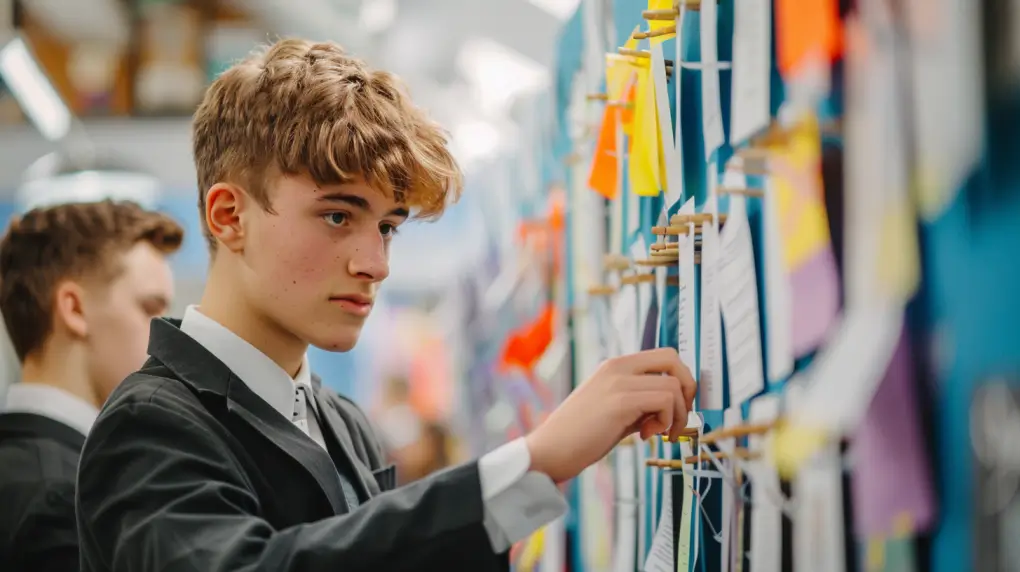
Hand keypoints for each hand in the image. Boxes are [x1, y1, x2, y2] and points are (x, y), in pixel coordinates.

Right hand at [525, 348, 695, 482]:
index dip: (680, 380)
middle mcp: (617, 367)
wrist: (550, 451)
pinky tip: (645, 436)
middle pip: (674, 359)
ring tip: (658, 433)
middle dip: (688, 389)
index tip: (676, 408)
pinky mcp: (620, 401)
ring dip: (677, 414)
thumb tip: (672, 407)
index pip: (664, 356)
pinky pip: (665, 401)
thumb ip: (640, 401)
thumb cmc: (579, 436)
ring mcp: (618, 381)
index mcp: (614, 366)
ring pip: (674, 385)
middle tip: (678, 416)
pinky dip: (666, 421)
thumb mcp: (614, 409)